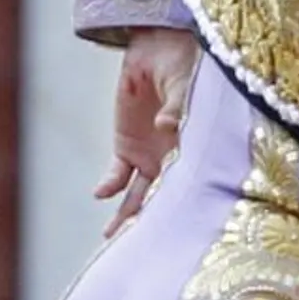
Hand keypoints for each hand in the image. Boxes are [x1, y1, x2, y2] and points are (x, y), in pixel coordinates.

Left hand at [94, 27, 198, 236]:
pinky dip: (109, 184)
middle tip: (146, 248)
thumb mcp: (186, 86)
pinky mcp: (126, 146)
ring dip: (127, 213)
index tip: (184, 225)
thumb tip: (166, 125)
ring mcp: (150, 156)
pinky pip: (117, 174)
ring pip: (139, 194)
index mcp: (196, 150)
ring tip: (114, 235)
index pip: (194, 182)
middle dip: (155, 221)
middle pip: (166, 197)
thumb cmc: (186, 68)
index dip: (189, 203)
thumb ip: (177, 106)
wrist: (160, 51)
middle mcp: (175, 160)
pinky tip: (102, 194)